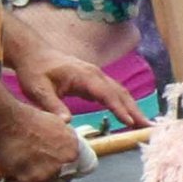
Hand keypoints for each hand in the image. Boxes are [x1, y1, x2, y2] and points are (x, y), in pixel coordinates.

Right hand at [0, 106, 83, 181]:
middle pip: (60, 178)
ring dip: (36, 179)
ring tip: (25, 168)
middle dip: (50, 174)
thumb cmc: (27, 119)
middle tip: (37, 167)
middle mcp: (63, 163)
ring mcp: (48, 173)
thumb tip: (66, 143)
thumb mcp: (55, 122)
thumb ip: (65, 136)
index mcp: (73, 149)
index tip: (56, 167)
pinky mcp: (31, 180)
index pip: (74, 167)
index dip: (64, 168)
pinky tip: (15, 173)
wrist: (5, 122)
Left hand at [18, 53, 144, 127]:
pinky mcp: (94, 81)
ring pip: (120, 92)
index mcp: (85, 76)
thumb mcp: (38, 90)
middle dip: (135, 111)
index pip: (107, 94)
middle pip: (121, 93)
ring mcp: (97, 77)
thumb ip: (53, 106)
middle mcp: (96, 75)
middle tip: (149, 127)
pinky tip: (129, 115)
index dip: (119, 109)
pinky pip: (114, 92)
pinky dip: (124, 104)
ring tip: (144, 124)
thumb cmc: (35, 71)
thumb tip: (67, 123)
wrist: (33, 54)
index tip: (130, 122)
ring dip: (133, 108)